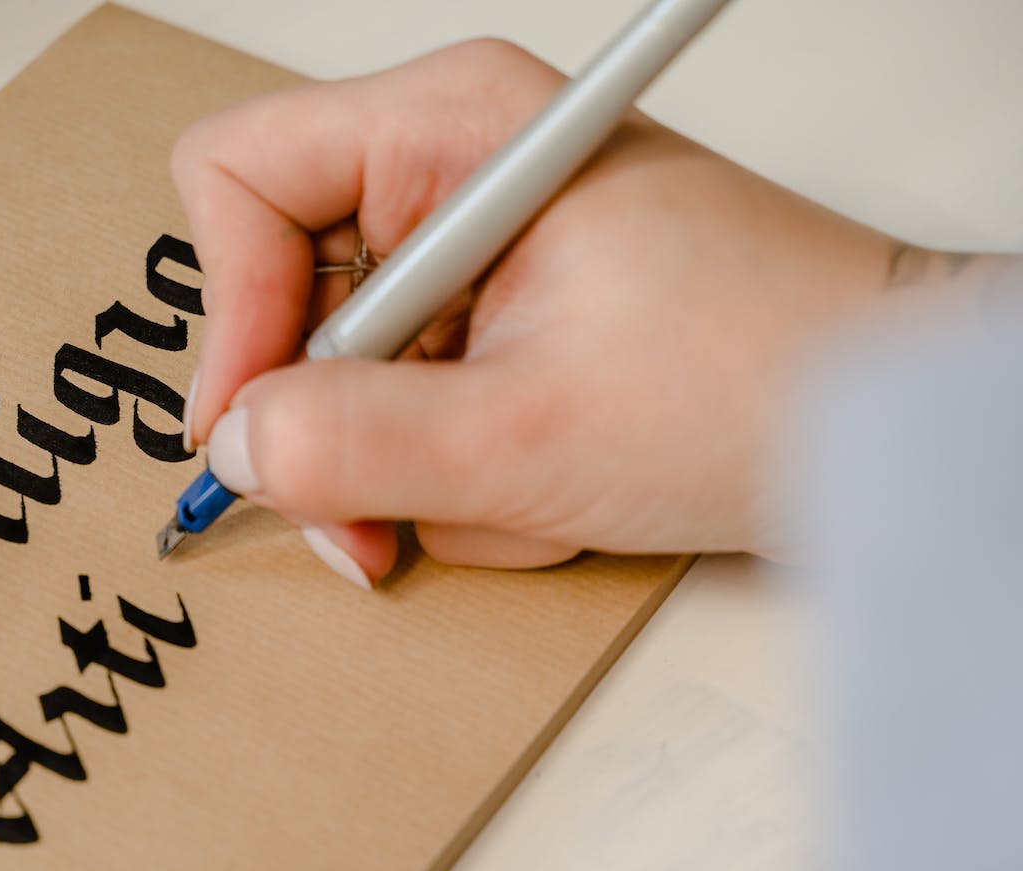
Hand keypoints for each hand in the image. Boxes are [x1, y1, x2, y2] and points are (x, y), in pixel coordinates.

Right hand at [172, 38, 897, 582]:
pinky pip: (405, 390)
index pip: (239, 175)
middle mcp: (452, 161)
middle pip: (281, 283)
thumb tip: (233, 447)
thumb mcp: (521, 439)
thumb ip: (347, 444)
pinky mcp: (497, 302)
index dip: (229, 308)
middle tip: (361, 513)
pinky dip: (445, 462)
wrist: (873, 424)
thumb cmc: (753, 384)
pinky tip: (527, 480)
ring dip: (399, 457)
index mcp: (453, 125)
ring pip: (341, 360)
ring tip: (500, 491)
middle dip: (320, 417)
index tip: (256, 422)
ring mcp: (473, 236)